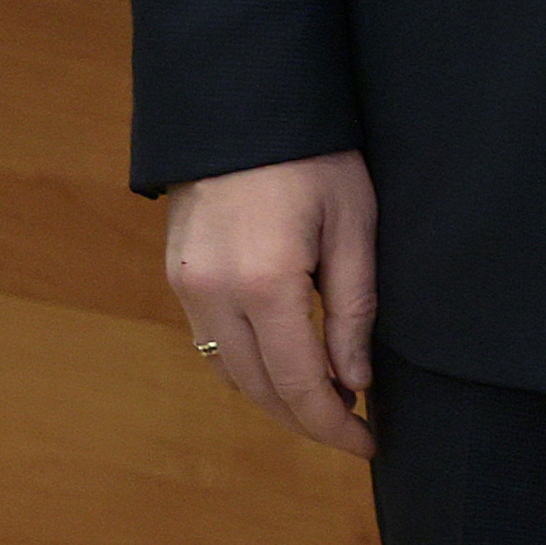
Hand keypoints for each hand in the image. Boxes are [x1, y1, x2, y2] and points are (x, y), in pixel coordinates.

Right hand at [164, 149, 379, 456]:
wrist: (244, 103)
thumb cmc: (315, 154)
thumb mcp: (354, 224)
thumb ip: (353, 308)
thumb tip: (353, 381)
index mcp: (267, 283)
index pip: (300, 385)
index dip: (334, 424)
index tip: (368, 441)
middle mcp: (215, 295)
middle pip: (261, 389)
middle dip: (306, 419)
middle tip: (352, 429)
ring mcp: (188, 288)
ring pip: (231, 373)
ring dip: (275, 398)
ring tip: (324, 402)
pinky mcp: (178, 275)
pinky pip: (212, 344)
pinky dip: (248, 366)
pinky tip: (282, 365)